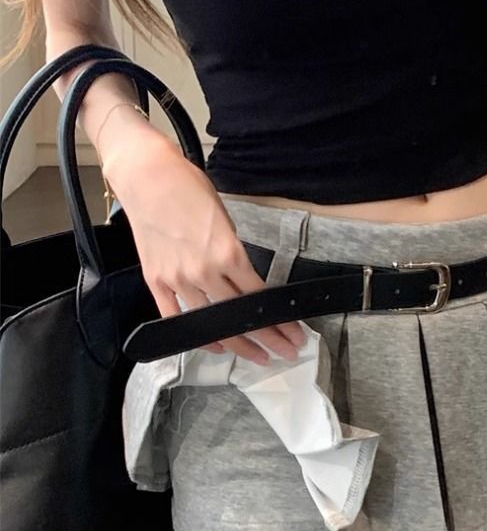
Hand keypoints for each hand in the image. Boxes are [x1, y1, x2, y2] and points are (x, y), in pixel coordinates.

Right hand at [103, 130, 305, 364]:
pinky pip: (176, 318)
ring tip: (257, 355)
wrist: (147, 175)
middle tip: (286, 352)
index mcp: (229, 254)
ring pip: (211, 324)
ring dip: (239, 344)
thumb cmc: (189, 189)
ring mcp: (177, 279)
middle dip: (269, 339)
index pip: (261, 299)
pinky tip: (216, 345)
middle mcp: (204, 272)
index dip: (281, 322)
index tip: (296, 335)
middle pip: (241, 317)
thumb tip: (249, 284)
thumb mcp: (226, 222)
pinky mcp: (156, 281)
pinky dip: (197, 335)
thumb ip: (237, 256)